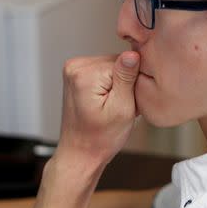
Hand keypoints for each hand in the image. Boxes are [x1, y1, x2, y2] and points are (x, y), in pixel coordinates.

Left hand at [55, 51, 140, 171]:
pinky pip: (103, 71)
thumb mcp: (122, 109)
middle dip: (125, 83)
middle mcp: (75, 67)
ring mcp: (73, 70)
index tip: (127, 101)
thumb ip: (126, 78)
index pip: (125, 62)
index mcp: (85, 74)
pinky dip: (110, 85)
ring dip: (118, 84)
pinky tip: (106, 102)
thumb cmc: (99, 139)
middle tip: (120, 107)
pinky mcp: (76, 74)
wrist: (80, 153)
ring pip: (112, 66)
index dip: (133, 82)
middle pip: (117, 62)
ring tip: (111, 106)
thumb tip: (132, 54)